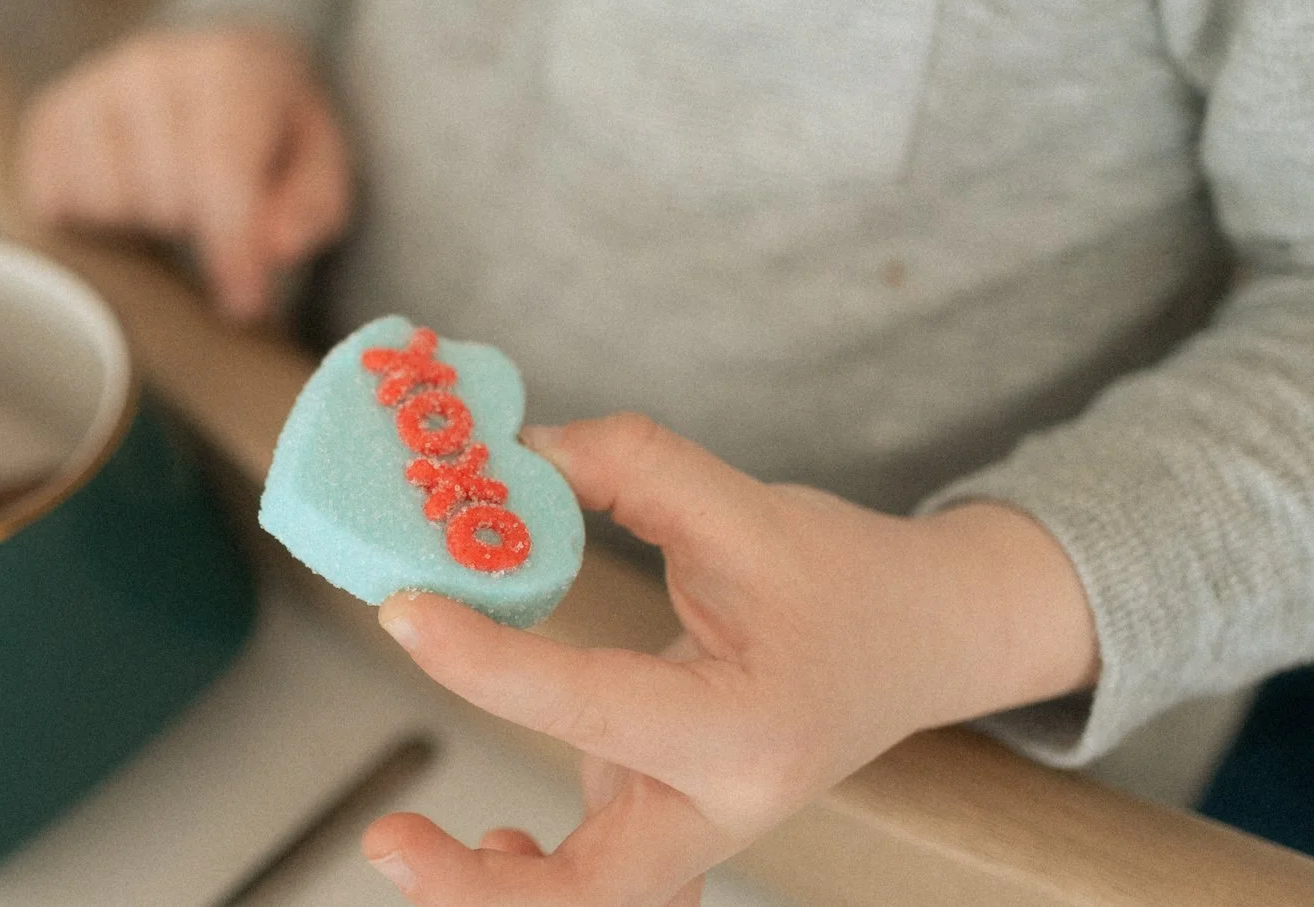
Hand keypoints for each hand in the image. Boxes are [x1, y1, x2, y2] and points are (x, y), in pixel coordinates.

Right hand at [19, 26, 350, 322]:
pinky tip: (125, 201)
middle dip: (192, 231)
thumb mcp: (321, 163)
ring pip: (98, 201)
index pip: (218, 170)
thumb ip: (308, 209)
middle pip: (156, 194)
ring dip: (138, 224)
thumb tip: (271, 250)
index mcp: (227, 68)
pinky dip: (88, 219)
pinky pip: (51, 200)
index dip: (230, 248)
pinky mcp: (49, 115)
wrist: (222, 63)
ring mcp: (89, 87)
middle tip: (211, 222)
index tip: (244, 303)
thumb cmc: (273, 127)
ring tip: (168, 204)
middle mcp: (148, 67)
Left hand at [362, 415, 1099, 906]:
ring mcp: (688, 820)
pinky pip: (592, 877)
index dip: (486, 662)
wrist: (930, 636)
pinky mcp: (661, 810)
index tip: (404, 611)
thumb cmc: (847, 577)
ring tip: (402, 842)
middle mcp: (721, 803)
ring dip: (488, 891)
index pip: (594, 705)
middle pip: (594, 895)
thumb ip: (633, 466)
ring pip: (587, 900)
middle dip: (478, 887)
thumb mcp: (753, 505)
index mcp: (748, 729)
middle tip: (384, 837)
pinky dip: (531, 880)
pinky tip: (491, 838)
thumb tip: (516, 450)